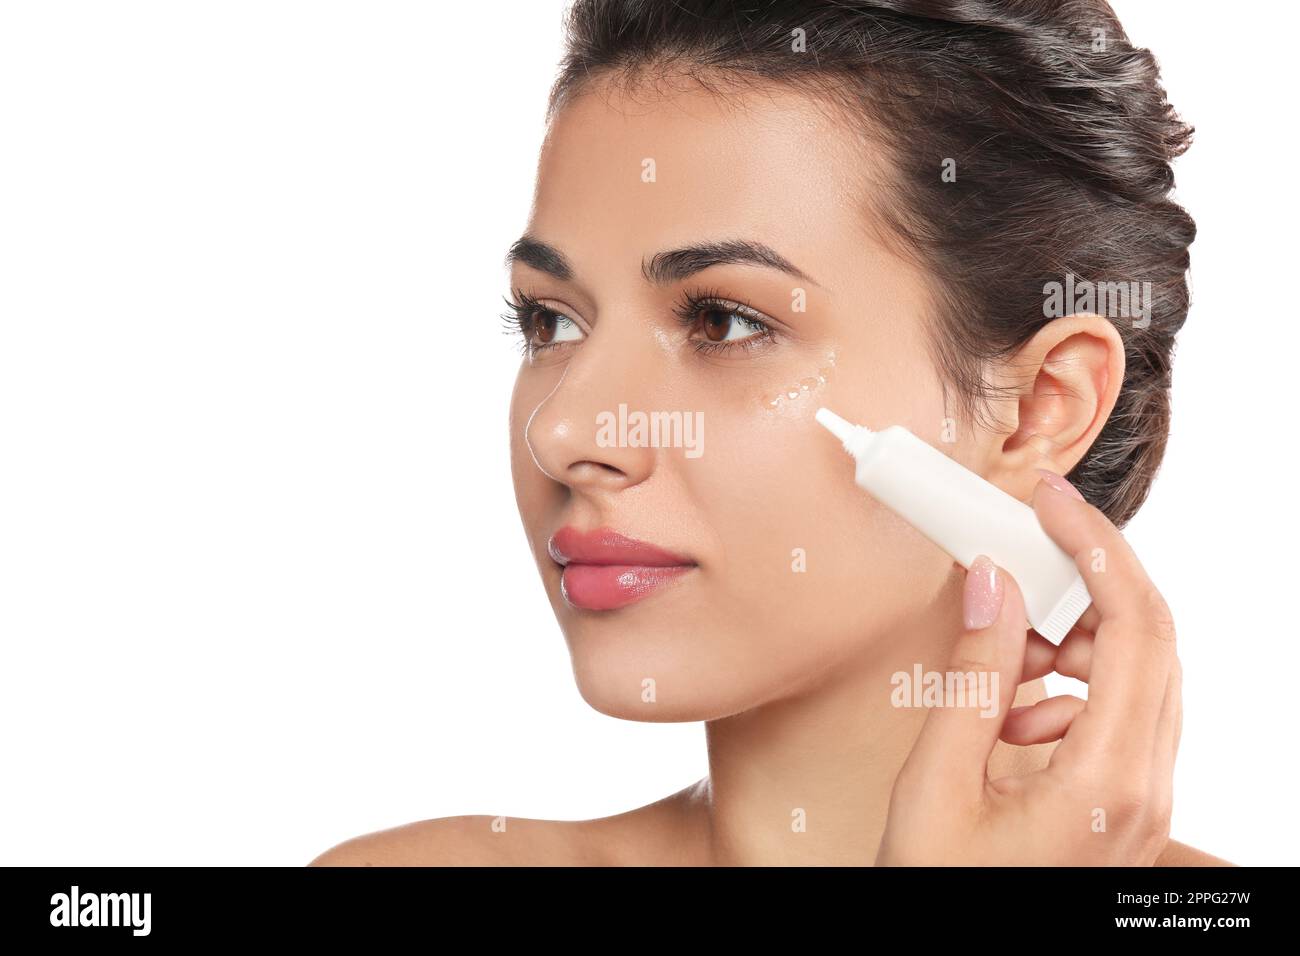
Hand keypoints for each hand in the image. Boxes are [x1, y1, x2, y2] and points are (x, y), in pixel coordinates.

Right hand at [874, 471, 1181, 864]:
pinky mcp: (1125, 805)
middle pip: (1149, 644)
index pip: (1134, 629)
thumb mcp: (935, 782)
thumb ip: (971, 674)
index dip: (1098, 550)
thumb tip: (992, 579)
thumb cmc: (940, 889)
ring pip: (1134, 679)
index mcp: (1108, 783)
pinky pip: (1114, 717)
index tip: (1053, 502)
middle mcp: (1147, 790)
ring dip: (1067, 650)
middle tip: (1022, 551)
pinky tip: (1004, 724)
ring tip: (996, 673)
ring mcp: (1144, 801)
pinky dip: (1063, 695)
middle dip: (1086, 587)